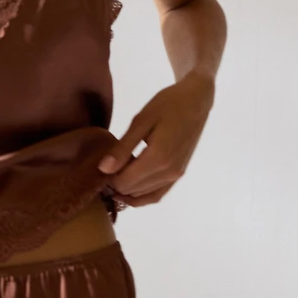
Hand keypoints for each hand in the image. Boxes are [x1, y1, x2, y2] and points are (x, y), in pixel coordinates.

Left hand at [97, 71, 214, 206]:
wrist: (196, 101)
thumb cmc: (167, 105)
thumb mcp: (141, 121)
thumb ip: (123, 148)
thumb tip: (103, 169)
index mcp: (158, 158)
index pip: (124, 182)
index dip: (108, 178)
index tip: (101, 164)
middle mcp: (168, 173)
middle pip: (132, 191)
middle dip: (116, 183)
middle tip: (107, 165)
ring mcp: (176, 176)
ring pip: (144, 196)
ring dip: (128, 189)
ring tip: (116, 171)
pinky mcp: (179, 174)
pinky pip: (157, 195)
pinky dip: (142, 195)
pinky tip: (130, 186)